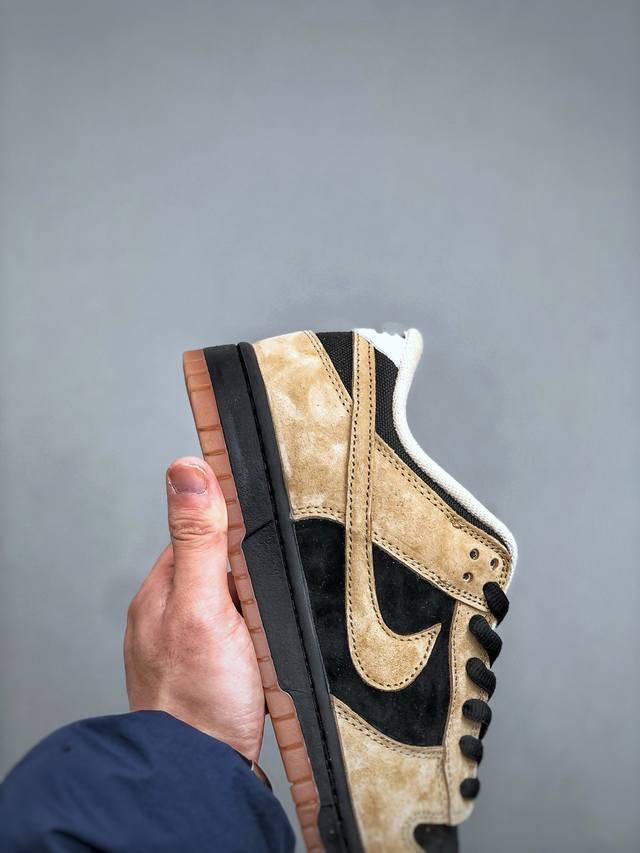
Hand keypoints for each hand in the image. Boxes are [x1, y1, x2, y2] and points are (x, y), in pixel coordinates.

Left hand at [124, 457, 263, 760]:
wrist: (203, 775)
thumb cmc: (200, 699)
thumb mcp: (203, 606)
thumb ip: (198, 539)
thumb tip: (186, 469)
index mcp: (162, 587)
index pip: (203, 531)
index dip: (236, 530)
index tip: (262, 535)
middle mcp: (170, 611)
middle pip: (225, 566)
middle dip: (253, 577)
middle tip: (266, 606)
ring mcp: (190, 641)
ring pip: (238, 602)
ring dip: (260, 611)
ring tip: (267, 634)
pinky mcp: (210, 666)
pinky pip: (242, 634)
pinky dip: (259, 637)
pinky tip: (265, 653)